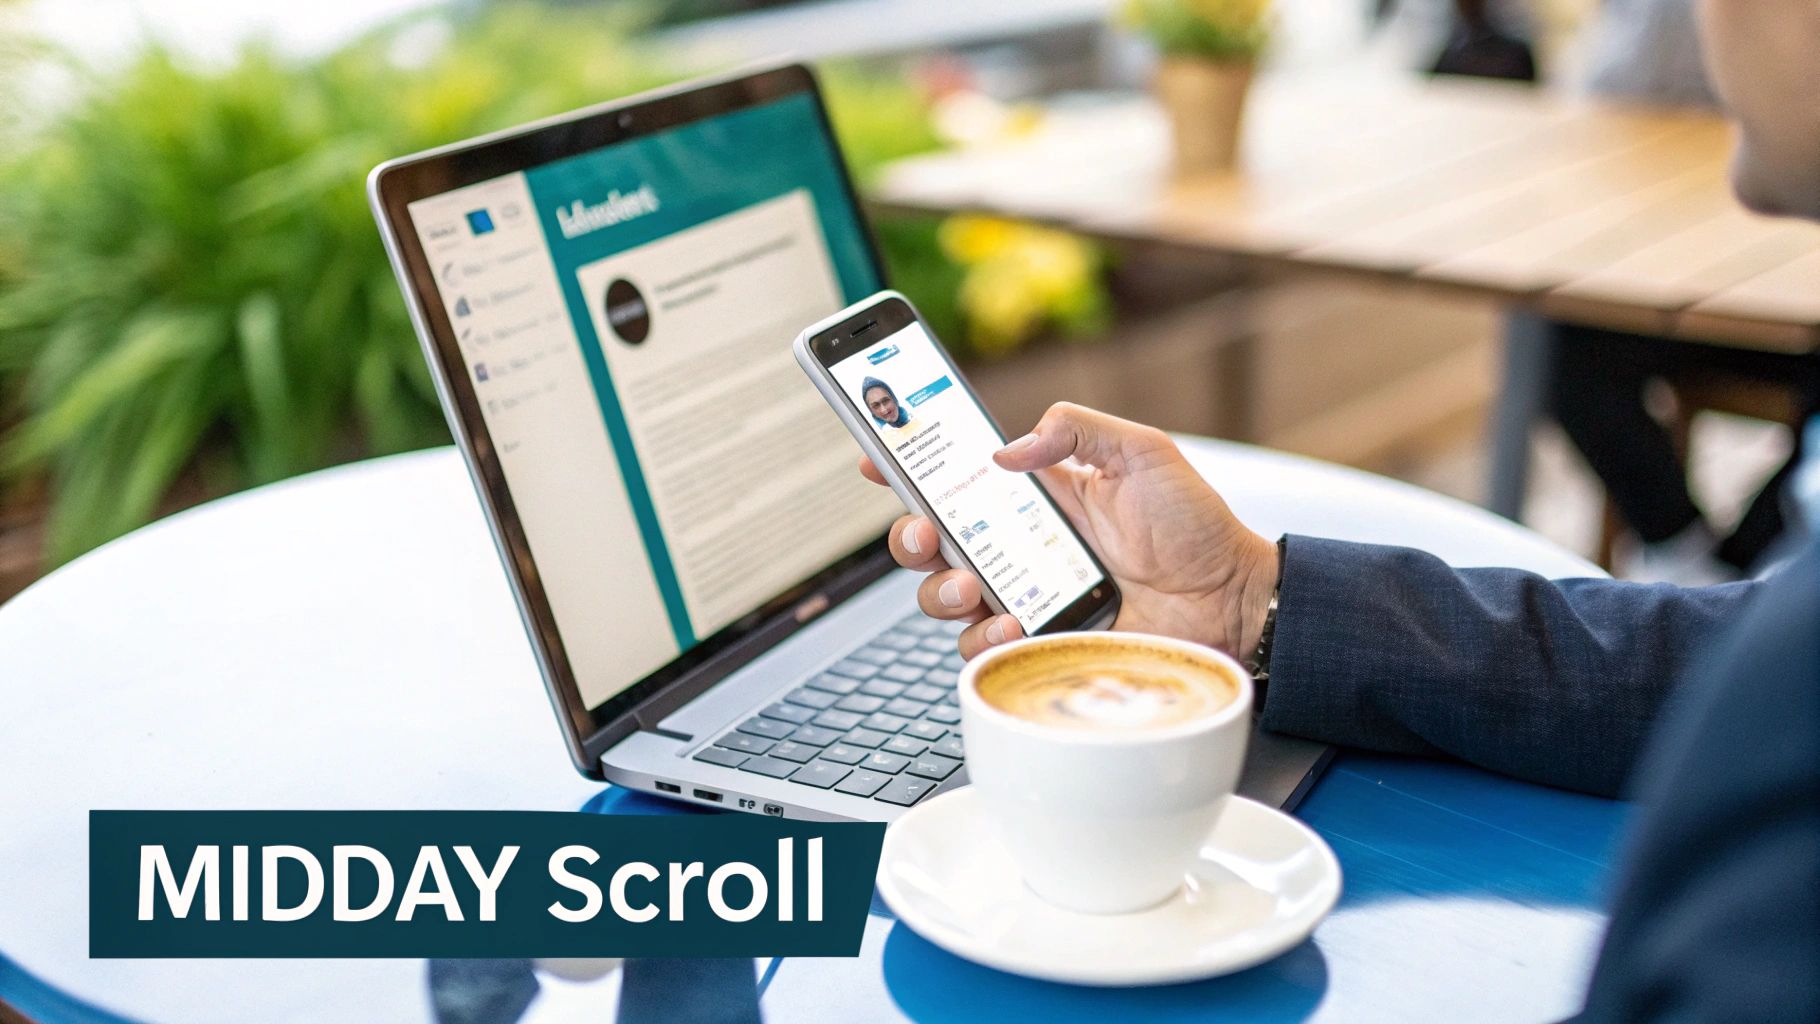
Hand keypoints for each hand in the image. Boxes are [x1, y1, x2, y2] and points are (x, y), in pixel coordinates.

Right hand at [862, 402, 1279, 659]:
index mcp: (1036, 496)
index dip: (908, 464)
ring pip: (944, 597)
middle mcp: (1021, 547)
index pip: (956, 475)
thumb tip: (1004, 451)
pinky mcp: (1040, 644)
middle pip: (931, 541)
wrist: (1234, 602)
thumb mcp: (1142, 452)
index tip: (873, 454)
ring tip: (976, 586)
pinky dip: (984, 637)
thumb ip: (1076, 429)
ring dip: (941, 589)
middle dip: (908, 535)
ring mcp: (1027, 598)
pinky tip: (1013, 623)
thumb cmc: (1196, 527)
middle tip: (926, 533)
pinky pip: (982, 648)